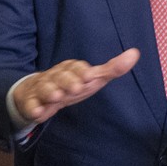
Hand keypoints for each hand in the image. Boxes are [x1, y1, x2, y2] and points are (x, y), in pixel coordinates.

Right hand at [13, 49, 139, 125]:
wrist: (38, 93)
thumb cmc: (71, 84)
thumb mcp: (92, 78)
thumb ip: (113, 68)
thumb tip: (135, 53)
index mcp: (70, 68)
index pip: (76, 67)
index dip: (81, 72)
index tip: (89, 76)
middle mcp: (56, 76)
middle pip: (60, 76)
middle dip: (67, 81)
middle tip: (75, 89)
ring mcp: (42, 89)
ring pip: (45, 88)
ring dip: (50, 92)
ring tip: (56, 97)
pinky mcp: (31, 102)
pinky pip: (31, 104)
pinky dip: (33, 108)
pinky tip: (38, 113)